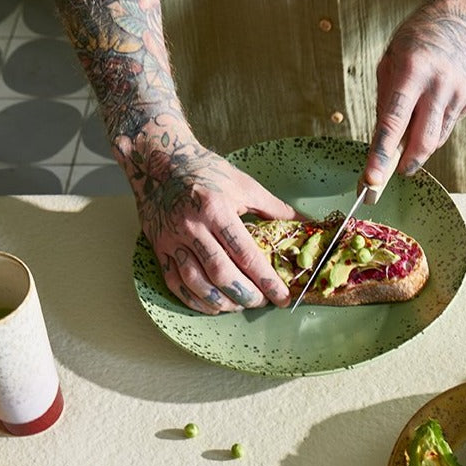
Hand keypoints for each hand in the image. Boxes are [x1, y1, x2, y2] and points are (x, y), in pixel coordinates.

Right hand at [118, 129, 300, 314]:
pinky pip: (176, 284)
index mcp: (217, 209)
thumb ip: (276, 209)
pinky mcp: (159, 248)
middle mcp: (192, 226)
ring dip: (222, 302)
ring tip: (239, 305)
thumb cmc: (206, 171)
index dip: (266, 281)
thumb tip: (306, 224)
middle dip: (246, 295)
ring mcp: (172, 239)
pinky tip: (213, 305)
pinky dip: (196, 301)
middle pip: (222, 273)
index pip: (246, 254)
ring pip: (197, 283)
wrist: (158, 160)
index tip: (282, 297)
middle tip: (262, 303)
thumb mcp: (244, 185)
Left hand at [364, 0, 465, 186]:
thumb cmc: (421, 37)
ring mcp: (458, 94)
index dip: (381, 154)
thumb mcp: (393, 58)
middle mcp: (437, 84)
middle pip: (421, 142)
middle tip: (396, 171)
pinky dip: (434, 128)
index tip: (372, 179)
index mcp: (411, 70)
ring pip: (435, 139)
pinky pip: (447, 127)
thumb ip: (386, 100)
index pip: (393, 123)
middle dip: (407, 164)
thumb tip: (381, 140)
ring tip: (413, 129)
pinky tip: (431, 109)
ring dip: (420, 146)